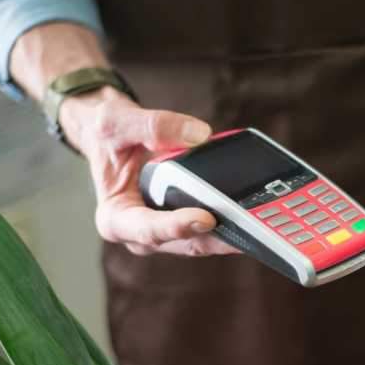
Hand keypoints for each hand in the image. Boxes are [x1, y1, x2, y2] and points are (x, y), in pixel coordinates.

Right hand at [59, 87, 238, 256]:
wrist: (110, 138)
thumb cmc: (106, 135)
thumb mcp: (117, 122)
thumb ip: (153, 125)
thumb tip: (199, 134)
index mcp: (115, 219)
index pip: (148, 229)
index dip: (176, 226)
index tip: (205, 218)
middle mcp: (139, 234)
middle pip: (182, 242)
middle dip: (215, 238)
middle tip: (247, 228)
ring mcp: (163, 234)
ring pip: (201, 242)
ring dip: (229, 235)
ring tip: (257, 226)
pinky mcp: (182, 225)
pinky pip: (209, 231)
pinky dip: (229, 223)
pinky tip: (251, 215)